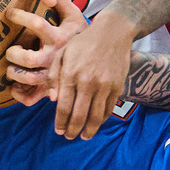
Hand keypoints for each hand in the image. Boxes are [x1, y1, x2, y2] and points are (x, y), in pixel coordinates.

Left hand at [4, 0, 87, 103]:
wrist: (103, 60)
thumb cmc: (83, 37)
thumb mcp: (76, 17)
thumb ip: (63, 1)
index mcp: (59, 38)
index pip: (37, 24)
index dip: (20, 16)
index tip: (9, 12)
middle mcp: (55, 57)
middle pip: (26, 57)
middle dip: (12, 53)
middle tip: (10, 50)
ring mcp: (53, 75)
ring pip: (26, 77)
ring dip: (13, 73)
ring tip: (11, 68)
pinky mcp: (52, 89)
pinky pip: (30, 98)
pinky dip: (19, 94)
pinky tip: (14, 87)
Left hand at [49, 13, 134, 140]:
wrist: (112, 33)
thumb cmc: (83, 43)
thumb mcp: (62, 53)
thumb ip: (53, 76)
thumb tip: (52, 99)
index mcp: (71, 74)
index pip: (64, 106)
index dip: (61, 122)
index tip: (59, 130)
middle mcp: (88, 82)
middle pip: (79, 115)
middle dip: (73, 130)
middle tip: (69, 136)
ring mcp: (105, 85)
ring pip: (96, 116)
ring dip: (89, 130)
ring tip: (84, 136)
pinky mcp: (117, 86)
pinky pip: (109, 109)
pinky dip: (102, 119)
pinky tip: (96, 123)